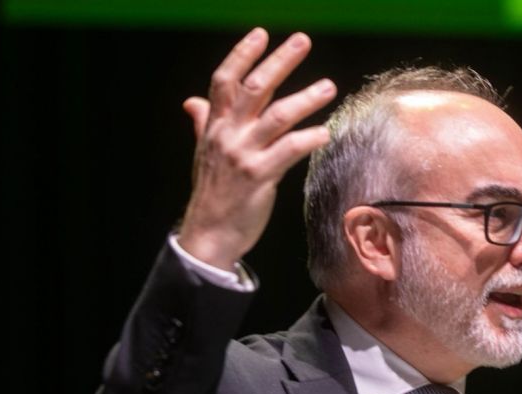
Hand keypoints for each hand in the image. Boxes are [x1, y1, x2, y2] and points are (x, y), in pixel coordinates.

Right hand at [178, 28, 336, 269]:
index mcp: (214, 126)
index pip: (224, 80)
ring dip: (305, 98)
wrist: (209, 233)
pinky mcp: (260, 176)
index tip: (261, 33)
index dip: (242, 54)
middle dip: (279, 62)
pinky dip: (308, 139)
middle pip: (254, 89)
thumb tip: (193, 101)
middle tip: (302, 41)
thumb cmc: (213, 193)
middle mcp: (227, 135)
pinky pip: (288, 151)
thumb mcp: (204, 154)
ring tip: (328, 86)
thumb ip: (203, 123)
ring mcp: (243, 155)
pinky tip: (325, 132)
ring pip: (277, 116)